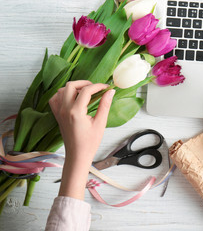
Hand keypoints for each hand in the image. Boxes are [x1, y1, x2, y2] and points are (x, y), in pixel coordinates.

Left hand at [49, 80, 114, 198]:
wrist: (77, 155)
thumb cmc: (89, 143)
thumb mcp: (100, 123)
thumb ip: (105, 105)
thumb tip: (110, 92)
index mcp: (76, 112)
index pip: (86, 90)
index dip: (98, 86)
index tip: (106, 87)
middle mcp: (64, 110)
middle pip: (71, 85)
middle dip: (84, 83)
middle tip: (96, 88)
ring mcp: (59, 112)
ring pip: (62, 90)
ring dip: (74, 88)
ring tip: (86, 93)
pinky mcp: (57, 115)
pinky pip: (55, 98)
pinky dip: (63, 94)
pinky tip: (73, 98)